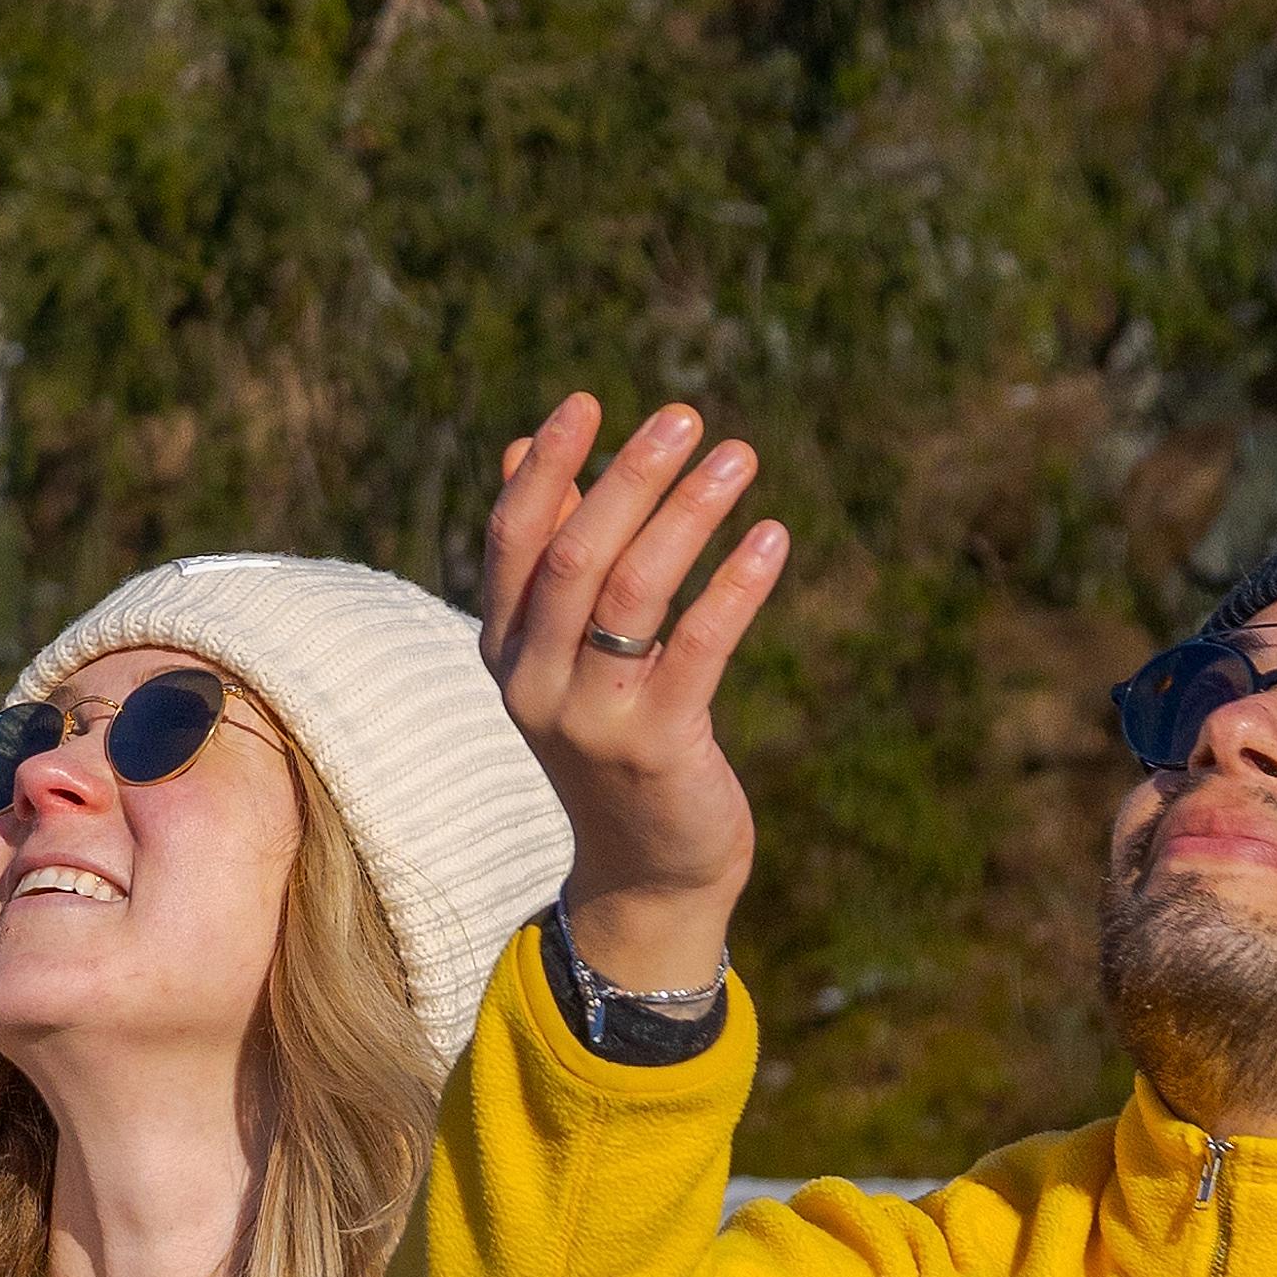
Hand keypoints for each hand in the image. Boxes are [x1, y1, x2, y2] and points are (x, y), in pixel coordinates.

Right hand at [476, 393, 786, 1004]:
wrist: (645, 875)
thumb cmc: (614, 743)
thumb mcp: (564, 654)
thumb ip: (546, 557)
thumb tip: (526, 449)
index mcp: (505, 648)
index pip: (514, 539)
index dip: (548, 467)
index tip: (589, 401)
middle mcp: (532, 680)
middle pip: (573, 556)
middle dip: (628, 477)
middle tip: (686, 417)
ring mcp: (590, 717)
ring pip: (632, 593)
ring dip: (689, 515)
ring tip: (739, 459)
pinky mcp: (658, 746)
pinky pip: (697, 650)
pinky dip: (735, 587)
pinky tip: (772, 538)